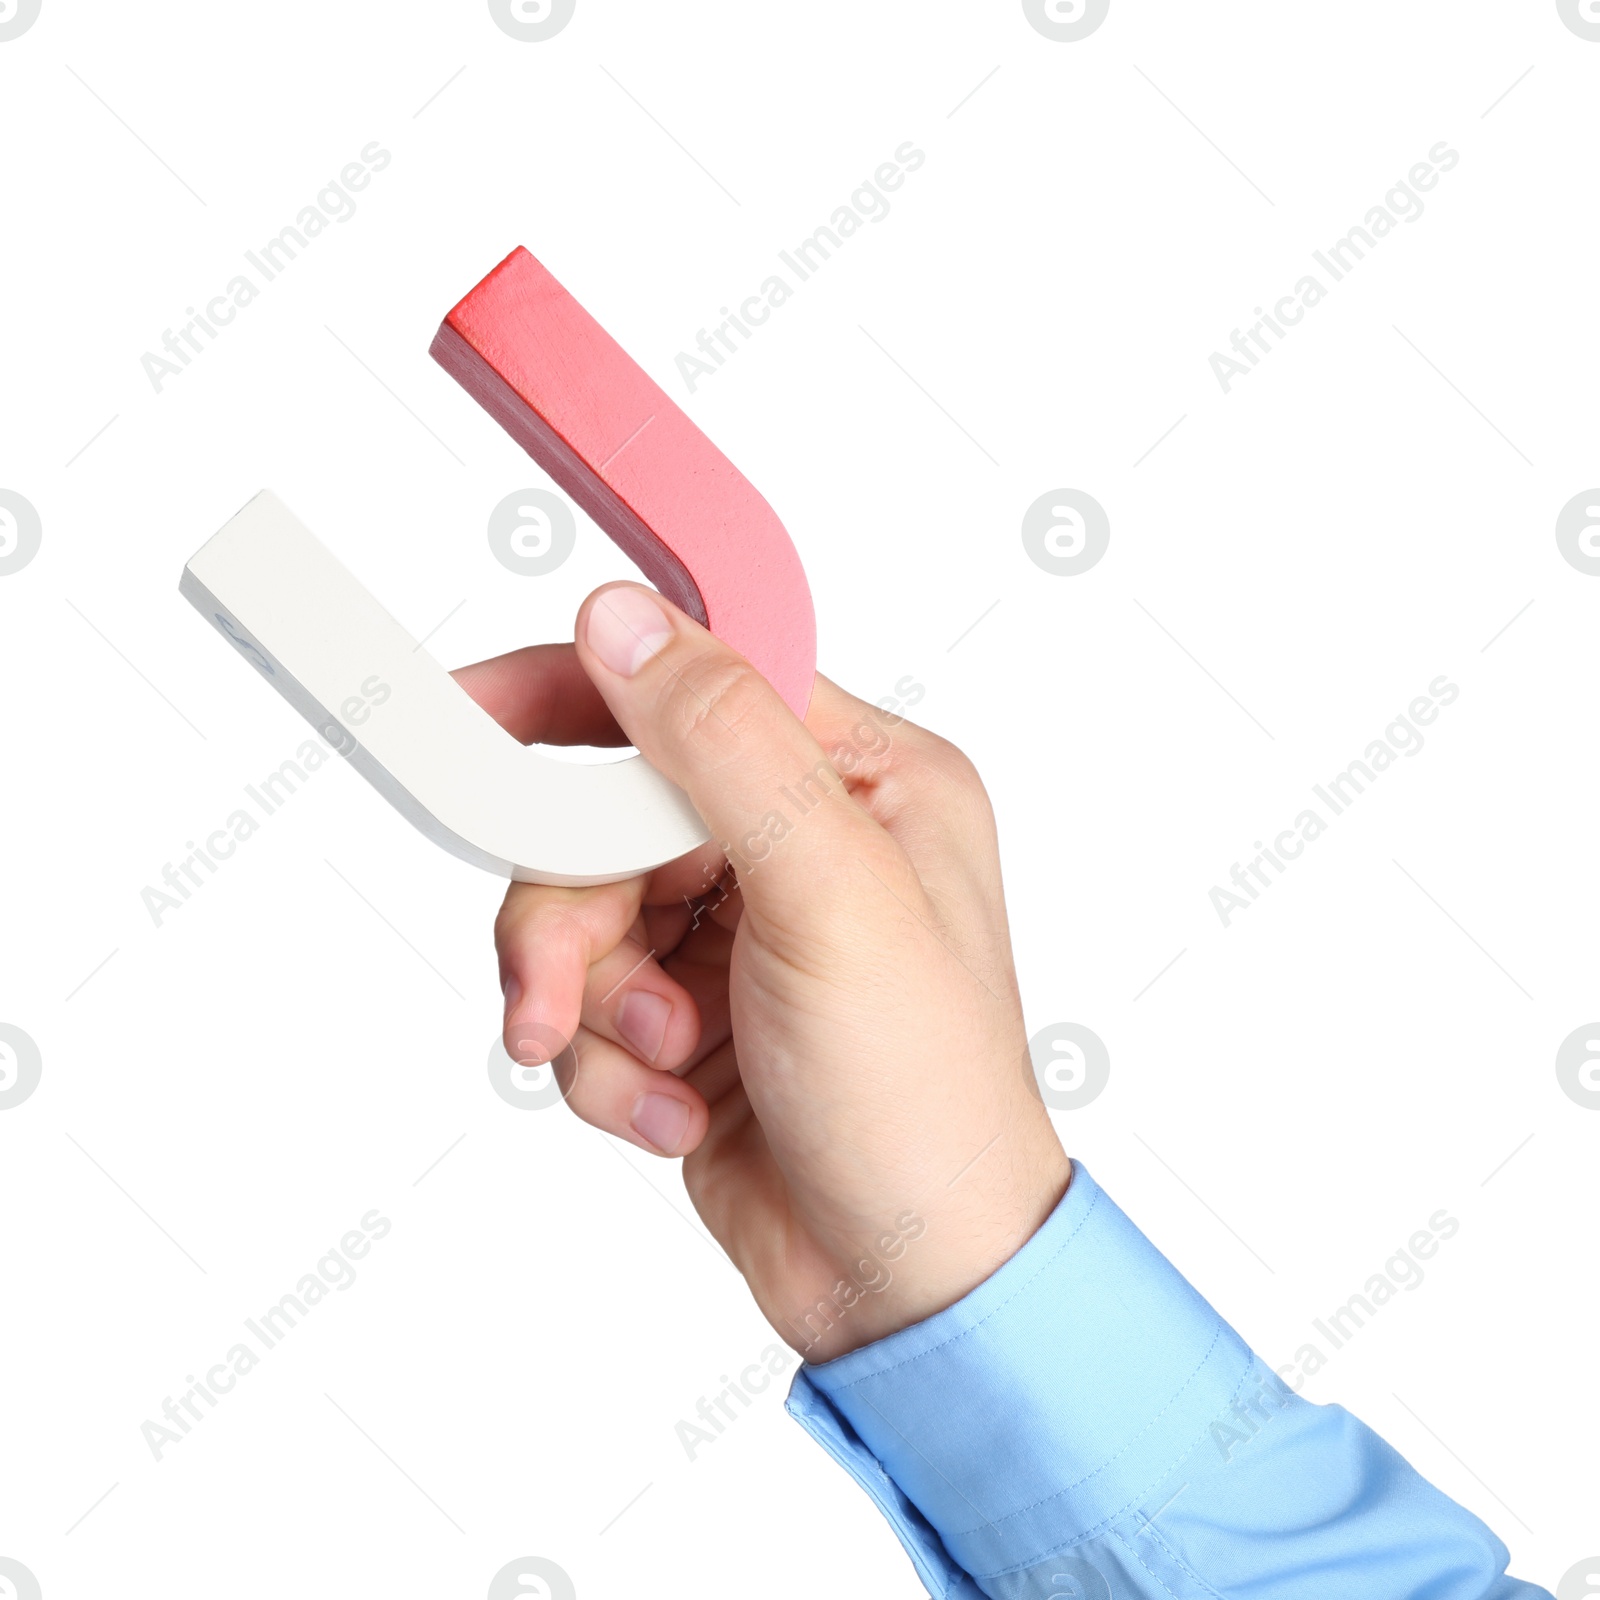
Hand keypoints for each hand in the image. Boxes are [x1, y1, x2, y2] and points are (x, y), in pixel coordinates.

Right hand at [453, 584, 1069, 1360]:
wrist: (911, 1282)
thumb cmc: (923, 1095)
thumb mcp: (831, 895)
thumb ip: (722, 746)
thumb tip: (620, 620)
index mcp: (864, 779)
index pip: (696, 687)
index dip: (577, 694)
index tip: (468, 713)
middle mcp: (800, 841)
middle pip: (608, 813)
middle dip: (571, 914)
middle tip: (554, 997)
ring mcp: (740, 930)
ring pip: (581, 913)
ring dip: (594, 1004)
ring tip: (658, 1068)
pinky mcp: (691, 1012)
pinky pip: (588, 1003)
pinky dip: (612, 1068)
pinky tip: (682, 1115)